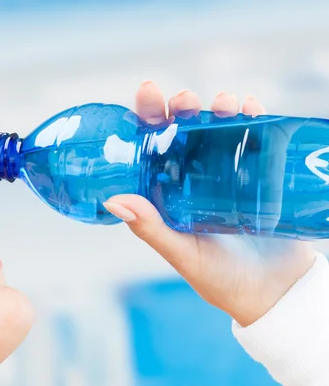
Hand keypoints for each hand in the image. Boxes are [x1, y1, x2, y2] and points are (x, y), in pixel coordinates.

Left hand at [104, 81, 315, 326]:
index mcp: (169, 193)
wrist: (275, 293)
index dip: (148, 119)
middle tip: (186, 98)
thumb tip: (111, 200)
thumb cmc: (222, 279)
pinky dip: (255, 118)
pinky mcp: (260, 174)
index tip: (147, 93)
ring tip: (225, 102)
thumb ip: (150, 229)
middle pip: (186, 132)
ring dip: (221, 108)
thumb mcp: (182, 253)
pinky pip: (256, 138)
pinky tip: (253, 107)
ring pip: (220, 129)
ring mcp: (228, 174)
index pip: (153, 149)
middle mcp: (195, 179)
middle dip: (184, 107)